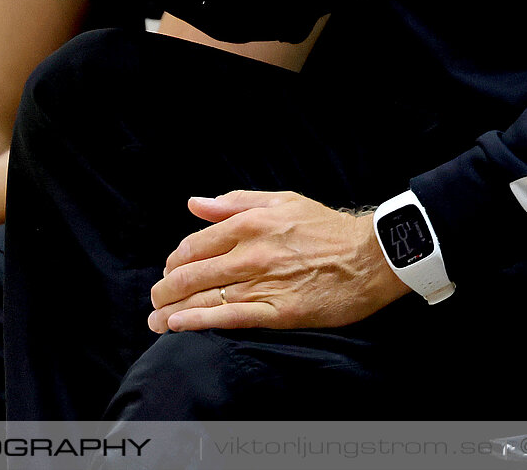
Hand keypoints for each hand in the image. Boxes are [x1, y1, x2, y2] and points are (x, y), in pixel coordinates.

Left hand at [147, 191, 408, 333]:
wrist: (371, 257)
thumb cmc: (326, 228)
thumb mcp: (281, 201)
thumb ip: (234, 203)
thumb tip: (195, 203)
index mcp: (250, 224)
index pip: (195, 244)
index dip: (176, 260)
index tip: (171, 271)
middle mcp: (251, 253)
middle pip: (193, 273)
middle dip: (166, 288)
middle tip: (155, 299)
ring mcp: (264, 283)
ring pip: (205, 298)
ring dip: (172, 310)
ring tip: (155, 320)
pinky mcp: (278, 312)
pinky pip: (230, 318)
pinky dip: (199, 322)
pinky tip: (178, 326)